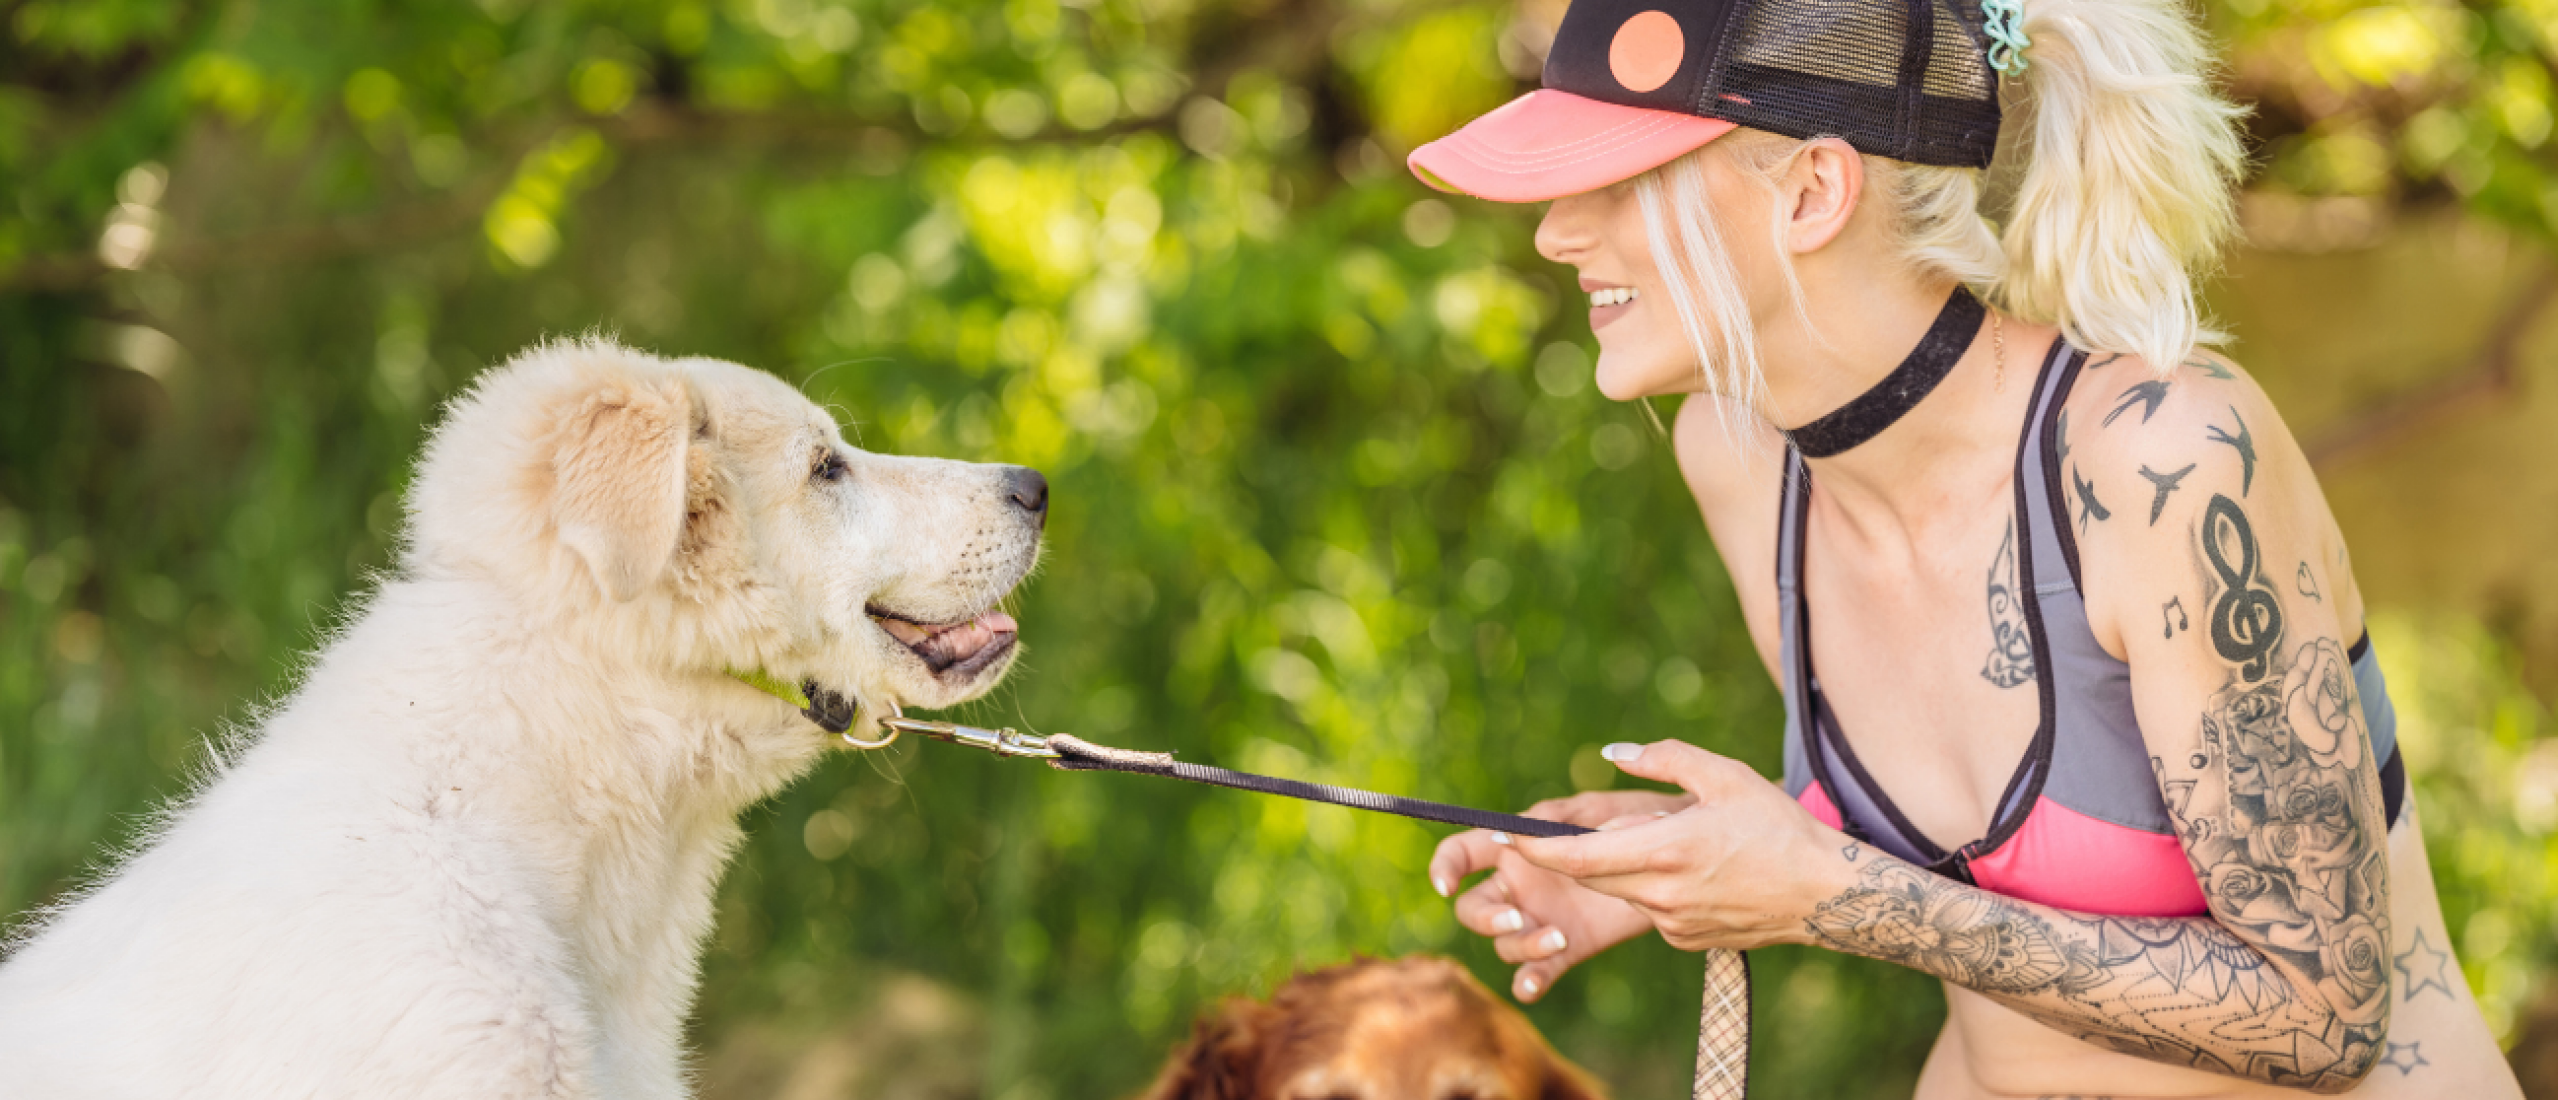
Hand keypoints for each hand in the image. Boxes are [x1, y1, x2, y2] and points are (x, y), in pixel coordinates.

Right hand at [1429, 789, 1694, 1002]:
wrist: (1678, 858)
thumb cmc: (1632, 820)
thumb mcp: (1591, 811)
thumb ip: (1551, 822)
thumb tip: (1514, 833)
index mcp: (1514, 848)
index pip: (1461, 854)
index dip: (1444, 867)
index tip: (1446, 885)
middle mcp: (1519, 886)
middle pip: (1473, 910)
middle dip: (1485, 917)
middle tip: (1515, 916)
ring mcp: (1540, 919)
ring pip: (1503, 944)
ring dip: (1520, 945)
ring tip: (1557, 938)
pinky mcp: (1568, 948)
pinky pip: (1534, 972)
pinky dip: (1528, 983)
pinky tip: (1533, 985)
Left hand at [1509, 740, 1851, 954]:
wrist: (1826, 894)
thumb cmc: (1778, 827)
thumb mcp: (1724, 775)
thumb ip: (1663, 758)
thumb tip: (1613, 754)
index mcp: (1666, 851)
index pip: (1578, 856)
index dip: (1534, 847)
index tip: (1503, 835)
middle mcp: (1661, 895)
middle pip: (1589, 874)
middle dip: (1575, 850)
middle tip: (1578, 824)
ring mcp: (1672, 924)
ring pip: (1618, 889)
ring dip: (1620, 863)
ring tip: (1674, 839)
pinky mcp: (1683, 940)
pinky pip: (1646, 907)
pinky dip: (1648, 884)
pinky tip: (1692, 868)